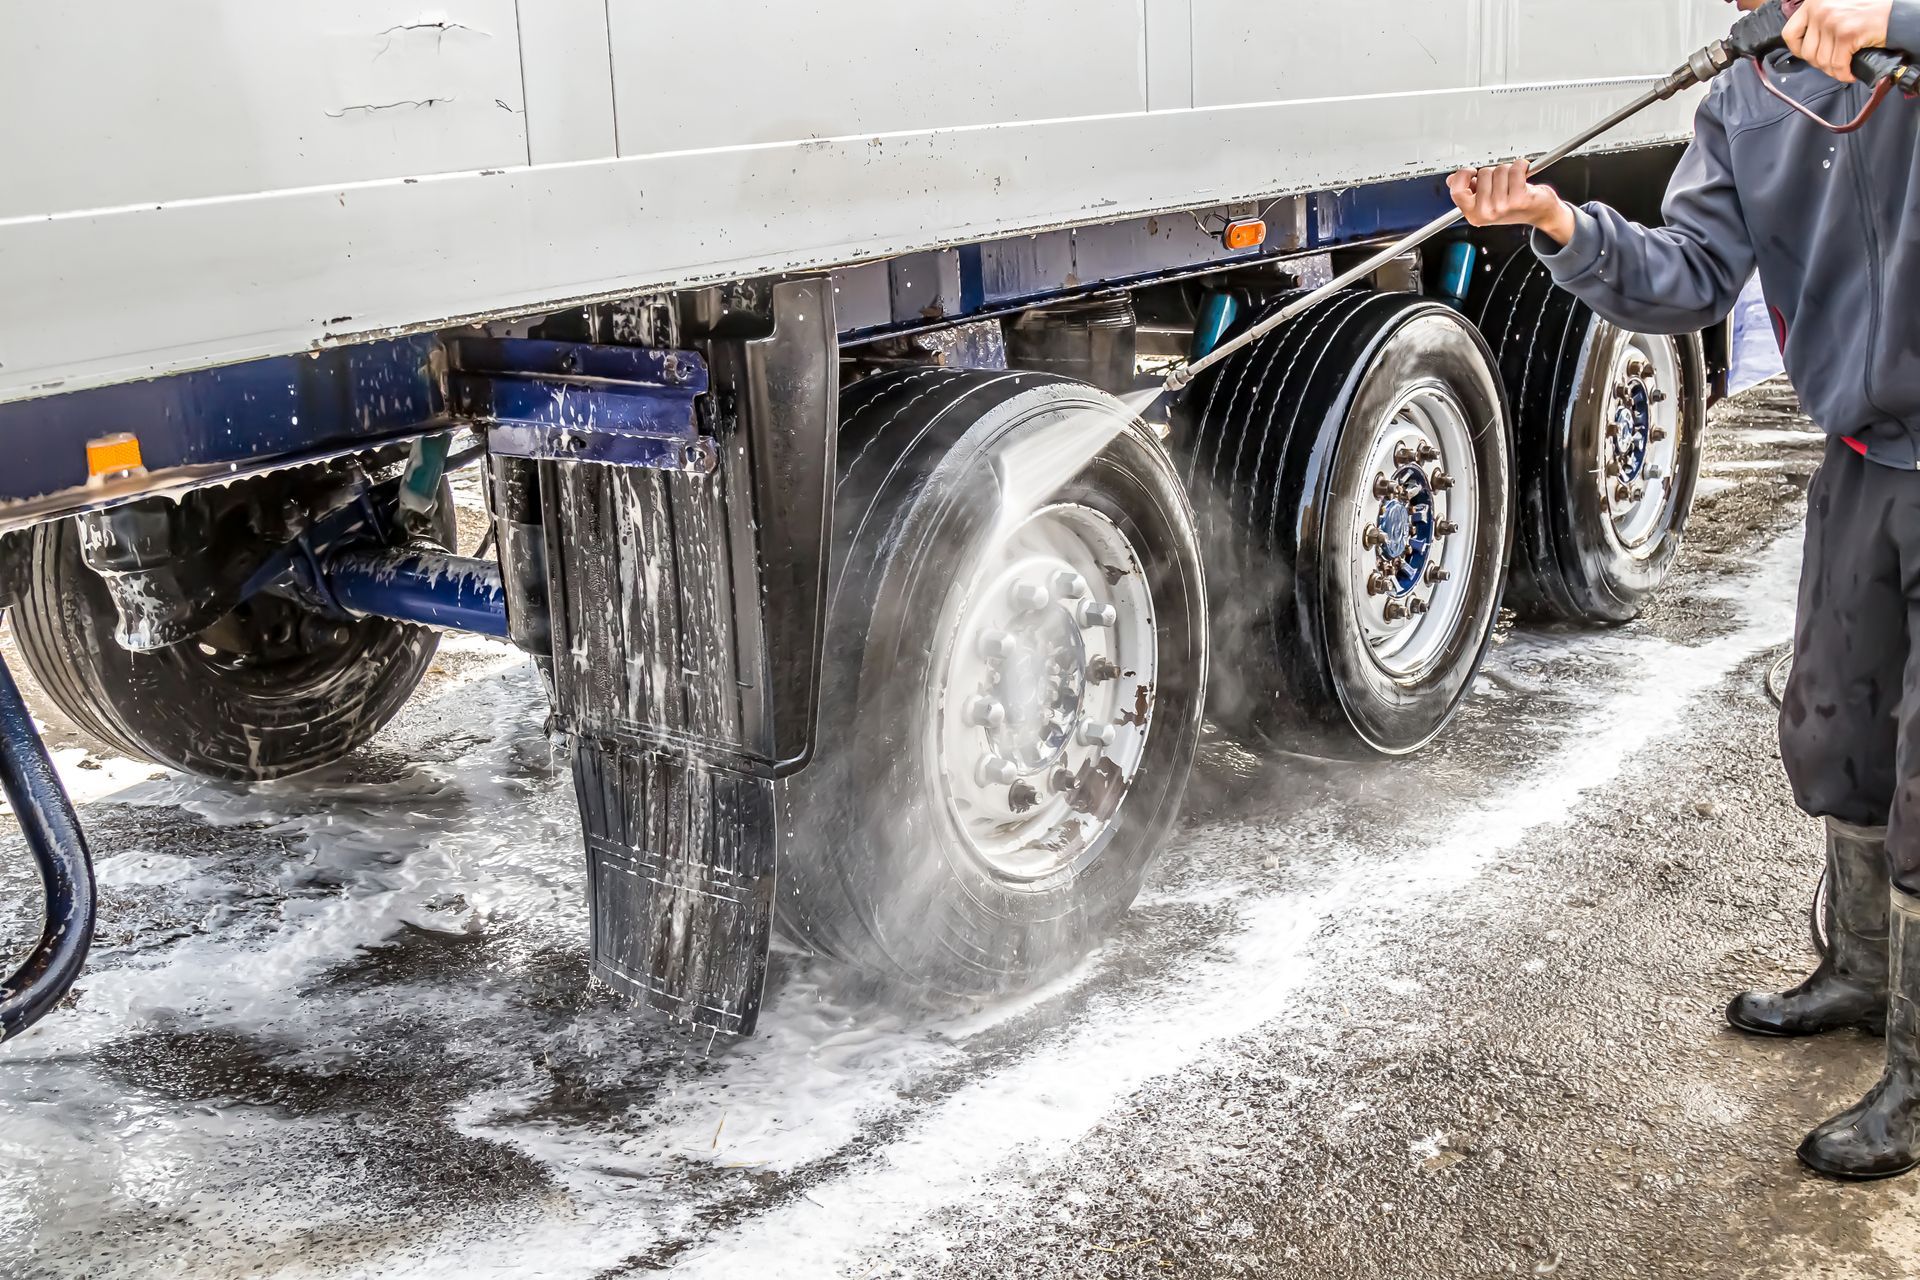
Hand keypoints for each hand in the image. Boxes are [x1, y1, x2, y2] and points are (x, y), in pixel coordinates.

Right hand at [1446, 161, 1577, 244]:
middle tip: (1502, 183)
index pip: (1457, 191)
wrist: (1540, 212)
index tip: (1471, 171)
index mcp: (1474, 214)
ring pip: (1498, 170)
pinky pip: (1515, 169)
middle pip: (1481, 174)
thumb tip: (1452, 179)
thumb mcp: (1486, 200)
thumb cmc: (1515, 205)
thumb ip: (1469, 189)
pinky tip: (1524, 174)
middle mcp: (1486, 212)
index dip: (1462, 176)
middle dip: (1492, 173)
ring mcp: (1502, 206)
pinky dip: (1522, 166)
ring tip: (1513, 182)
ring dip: (1508, 170)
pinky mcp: (1518, 198)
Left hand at [1785, 0, 1892, 80]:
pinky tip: (1850, 72)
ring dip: (1833, 70)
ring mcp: (1832, 20)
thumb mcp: (1835, 9)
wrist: (1896, 14)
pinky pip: (1837, 65)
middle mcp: (1820, 8)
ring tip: (1843, 66)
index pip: (1789, 33)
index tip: (1808, 54)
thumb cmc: (1868, 12)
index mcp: (1814, 1)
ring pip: (1821, 61)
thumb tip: (1802, 47)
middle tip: (1832, 63)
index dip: (1798, 49)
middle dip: (1819, 63)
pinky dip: (1844, 74)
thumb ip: (1817, 22)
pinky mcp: (1847, 34)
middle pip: (1807, 51)